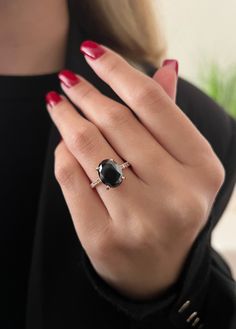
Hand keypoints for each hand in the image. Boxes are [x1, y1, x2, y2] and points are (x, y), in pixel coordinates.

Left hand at [45, 41, 224, 299]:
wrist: (158, 271)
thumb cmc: (170, 207)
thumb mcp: (182, 164)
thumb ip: (169, 117)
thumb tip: (165, 66)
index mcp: (202, 170)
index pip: (154, 104)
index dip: (119, 71)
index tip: (92, 52)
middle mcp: (177, 196)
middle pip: (118, 123)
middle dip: (86, 93)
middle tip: (68, 80)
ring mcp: (140, 221)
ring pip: (88, 148)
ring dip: (67, 118)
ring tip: (57, 104)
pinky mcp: (104, 238)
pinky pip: (70, 179)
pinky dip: (63, 154)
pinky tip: (65, 145)